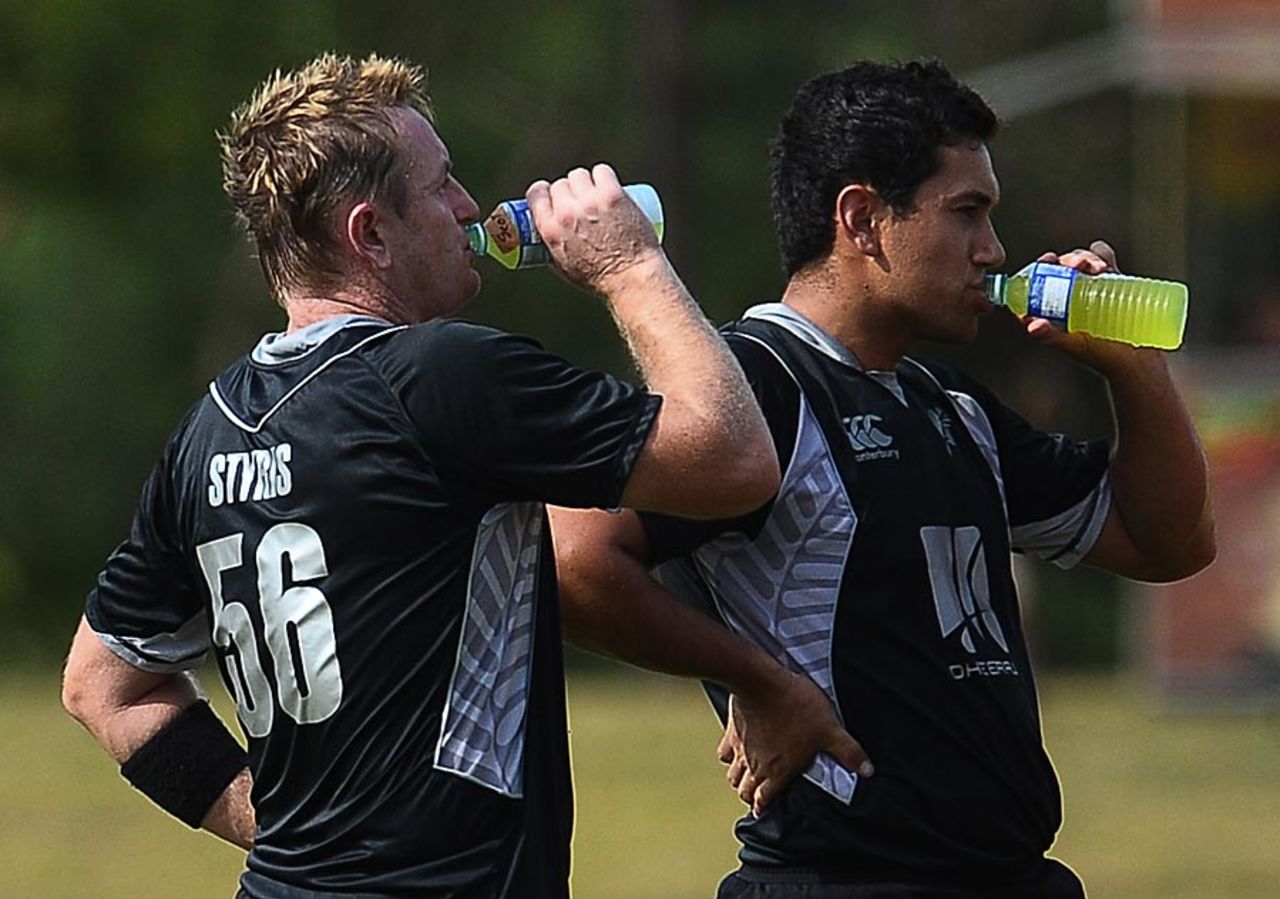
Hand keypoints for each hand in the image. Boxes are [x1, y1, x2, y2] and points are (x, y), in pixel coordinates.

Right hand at [525, 164, 663, 294]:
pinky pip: (602, 171)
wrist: (631, 277)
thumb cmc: (600, 279)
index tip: (552, 196)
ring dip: (585, 182)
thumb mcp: (563, 267)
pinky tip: (606, 183)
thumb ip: (551, 246)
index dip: (544, 192)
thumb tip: (547, 234)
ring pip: (579, 175)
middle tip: (580, 200)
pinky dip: (603, 176)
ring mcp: (590, 202)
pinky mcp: (612, 195)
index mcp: (550, 229)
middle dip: (568, 191)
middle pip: (560, 184)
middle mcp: (567, 213)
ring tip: (594, 193)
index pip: (536, 193)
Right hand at [716, 669, 870, 816]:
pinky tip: (735, 750)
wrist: (762, 682)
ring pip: (732, 774)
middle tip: (757, 794)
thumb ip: (848, 752)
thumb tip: (868, 770)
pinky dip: (728, 755)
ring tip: (746, 776)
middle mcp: (755, 765)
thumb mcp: (830, 729)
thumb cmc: (796, 707)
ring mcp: (740, 749)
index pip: (763, 800)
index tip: (763, 808)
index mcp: (778, 772)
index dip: (762, 807)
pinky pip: (724, 751)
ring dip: (738, 778)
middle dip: (750, 795)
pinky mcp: (731, 731)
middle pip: (744, 790)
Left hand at [1022, 240, 1153, 370]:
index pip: (1040, 285)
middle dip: (1068, 261)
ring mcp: (1092, 292)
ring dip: (1087, 257)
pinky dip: (1103, 255)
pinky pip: (1106, 265)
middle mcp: (1071, 299)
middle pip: (1062, 270)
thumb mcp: (1074, 345)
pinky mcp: (1113, 287)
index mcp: (1055, 313)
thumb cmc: (1104, 358)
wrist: (1140, 363)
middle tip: (1079, 264)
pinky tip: (1104, 258)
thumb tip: (1032, 326)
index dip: (1039, 270)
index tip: (1047, 261)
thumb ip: (1052, 336)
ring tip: (1098, 267)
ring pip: (1083, 264)